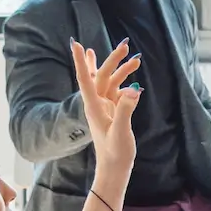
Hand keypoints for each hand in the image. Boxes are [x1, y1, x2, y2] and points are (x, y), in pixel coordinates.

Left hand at [71, 38, 140, 173]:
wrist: (115, 167)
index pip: (85, 79)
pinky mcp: (112, 112)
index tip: (75, 44)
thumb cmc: (116, 152)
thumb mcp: (121, 132)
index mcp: (94, 107)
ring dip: (121, 71)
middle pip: (101, 76)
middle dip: (112, 60)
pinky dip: (124, 83)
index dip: (80, 61)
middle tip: (126, 45)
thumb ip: (125, 110)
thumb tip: (133, 90)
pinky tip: (131, 78)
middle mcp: (96, 104)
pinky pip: (117, 92)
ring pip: (111, 83)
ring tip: (135, 60)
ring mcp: (104, 107)